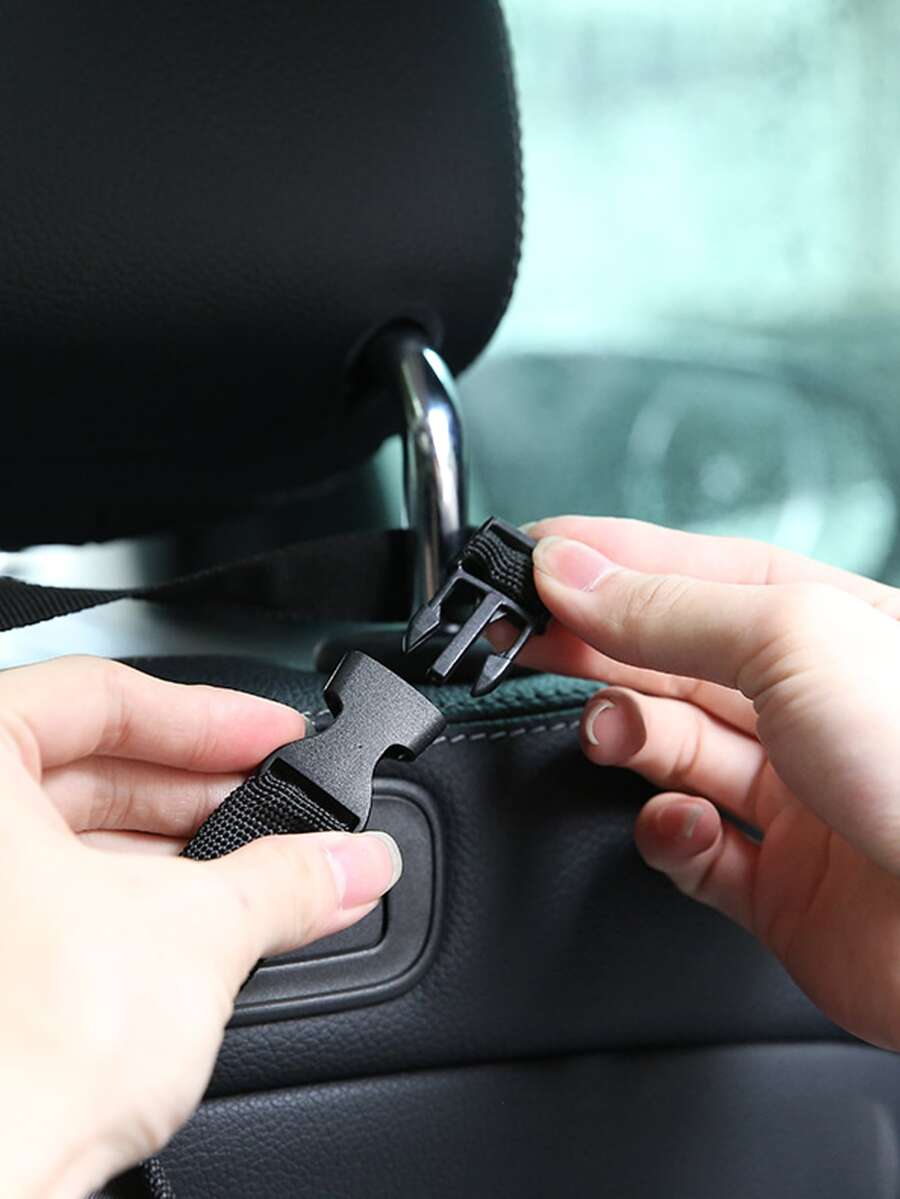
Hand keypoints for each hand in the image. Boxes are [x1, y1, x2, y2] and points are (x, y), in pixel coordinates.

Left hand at [0, 657, 400, 1197]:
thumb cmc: (19, 1067)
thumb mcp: (196, 935)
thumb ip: (289, 879)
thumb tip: (350, 861)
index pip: (100, 694)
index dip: (206, 716)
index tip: (271, 739)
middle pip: (84, 766)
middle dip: (196, 790)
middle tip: (276, 808)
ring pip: (63, 838)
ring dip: (169, 852)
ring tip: (254, 874)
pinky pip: (44, 898)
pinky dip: (125, 900)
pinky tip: (193, 924)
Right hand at [516, 516, 899, 1051]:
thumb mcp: (791, 641)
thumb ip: (668, 609)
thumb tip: (572, 572)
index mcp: (825, 626)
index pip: (691, 572)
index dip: (605, 560)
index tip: (526, 557)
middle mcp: (809, 705)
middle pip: (668, 657)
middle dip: (592, 643)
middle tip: (519, 636)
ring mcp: (794, 796)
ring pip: (671, 749)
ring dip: (627, 736)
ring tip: (610, 732)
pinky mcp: (779, 886)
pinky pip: (691, 850)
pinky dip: (668, 836)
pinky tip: (678, 823)